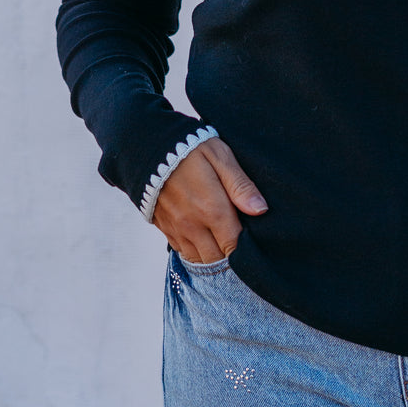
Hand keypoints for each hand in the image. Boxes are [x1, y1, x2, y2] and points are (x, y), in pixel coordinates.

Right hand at [150, 136, 266, 261]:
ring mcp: (177, 229)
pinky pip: (183, 252)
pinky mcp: (164, 228)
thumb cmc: (189, 148)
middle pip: (217, 259)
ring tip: (223, 243)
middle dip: (231, 256)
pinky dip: (195, 251)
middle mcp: (193, 226)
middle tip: (240, 242)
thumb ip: (240, 186)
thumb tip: (261, 210)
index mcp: (212, 210)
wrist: (146, 147)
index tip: (254, 240)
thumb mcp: (220, 157)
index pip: (235, 247)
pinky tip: (204, 239)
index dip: (247, 249)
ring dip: (213, 256)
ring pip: (199, 260)